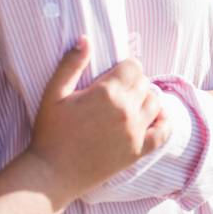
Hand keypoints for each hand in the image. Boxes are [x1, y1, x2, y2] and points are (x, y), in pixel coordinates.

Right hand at [27, 37, 170, 198]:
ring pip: (155, 103)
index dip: (124, 66)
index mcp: (107, 93)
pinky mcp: (137, 152)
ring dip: (146, 98)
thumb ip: (71, 64)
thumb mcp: (53, 93)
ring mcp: (134, 132)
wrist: (52, 174)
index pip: (132, 66)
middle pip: (144, 83)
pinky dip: (163, 121)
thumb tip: (85, 39)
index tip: (114, 74)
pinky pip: (163, 132)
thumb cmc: (50, 132)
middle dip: (133, 81)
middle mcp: (126, 110)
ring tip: (131, 102)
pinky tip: (153, 118)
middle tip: (117, 90)